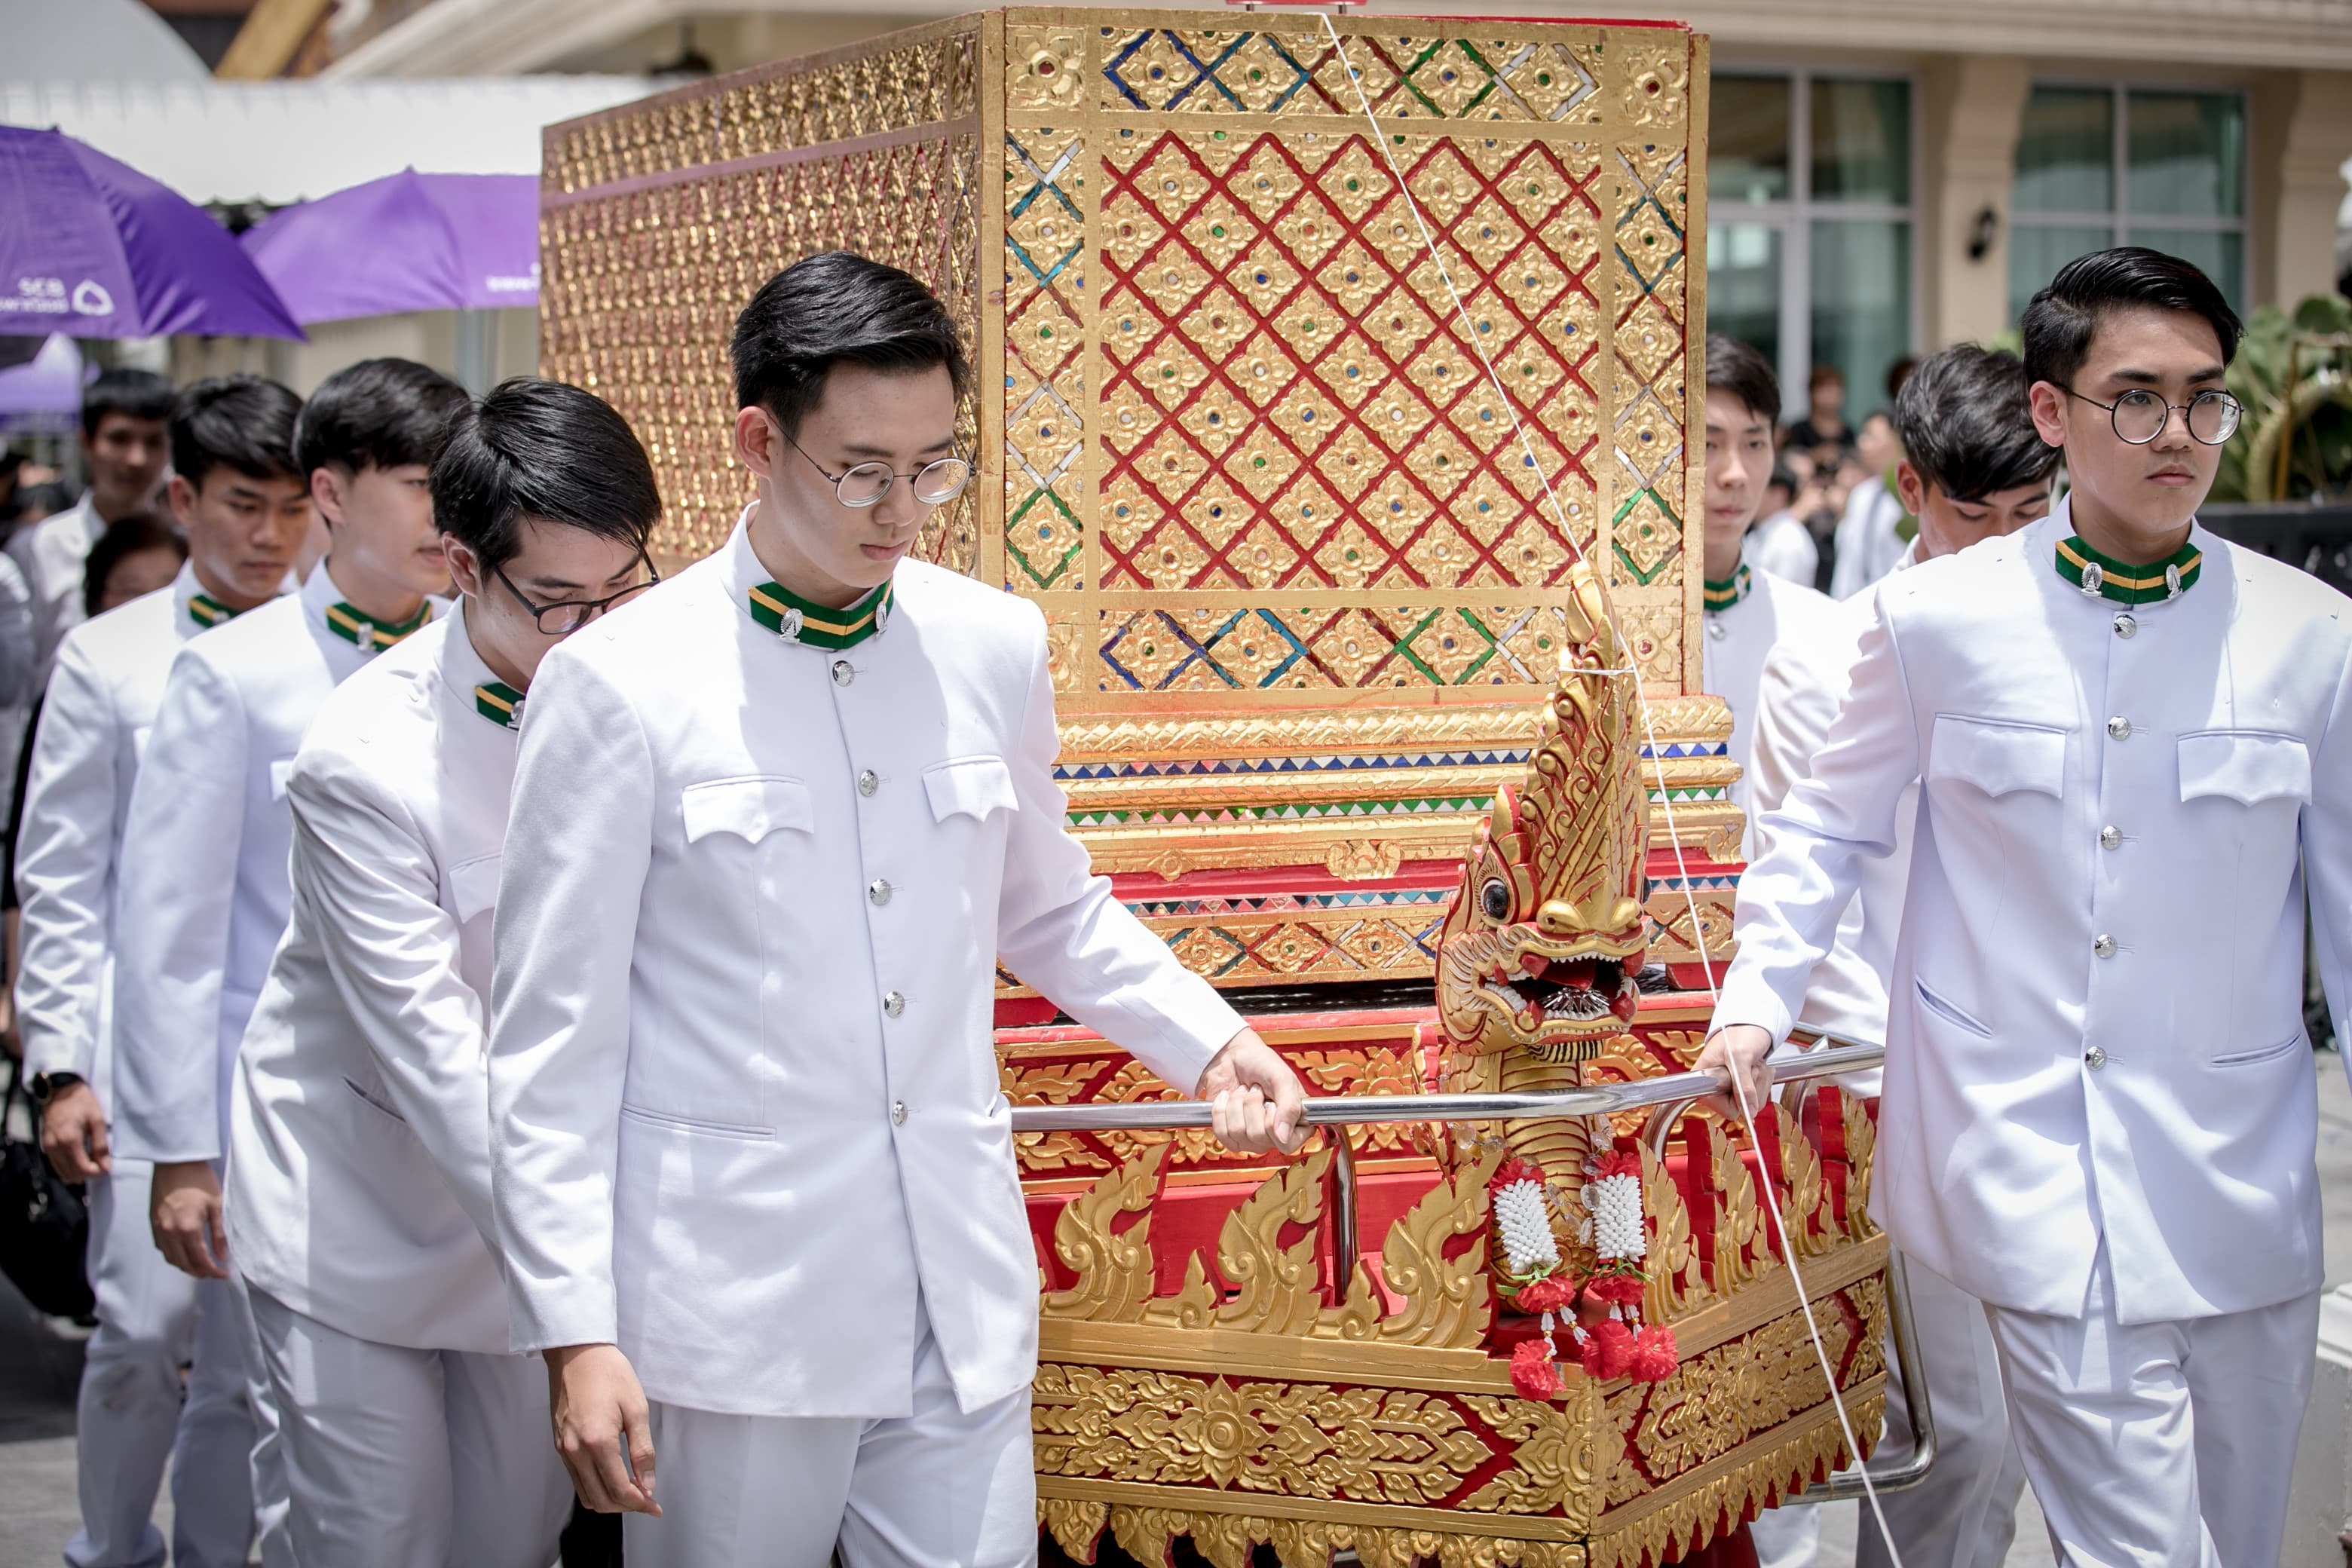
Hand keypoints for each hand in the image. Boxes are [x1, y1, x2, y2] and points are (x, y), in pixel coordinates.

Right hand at [39, 1080, 109, 1181]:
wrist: (60, 1091)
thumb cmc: (81, 1102)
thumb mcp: (97, 1120)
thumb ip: (101, 1145)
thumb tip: (106, 1166)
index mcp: (69, 1140)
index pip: (82, 1169)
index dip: (96, 1172)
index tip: (106, 1165)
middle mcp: (55, 1146)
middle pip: (72, 1174)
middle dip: (88, 1173)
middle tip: (100, 1162)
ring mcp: (48, 1147)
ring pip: (63, 1172)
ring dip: (78, 1172)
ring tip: (91, 1160)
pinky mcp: (45, 1145)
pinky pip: (56, 1165)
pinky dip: (68, 1167)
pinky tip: (79, 1160)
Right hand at [149, 1160, 228, 1278]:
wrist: (174, 1163)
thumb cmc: (199, 1180)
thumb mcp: (216, 1205)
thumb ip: (219, 1234)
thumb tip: (223, 1256)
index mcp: (188, 1229)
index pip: (201, 1260)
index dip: (213, 1271)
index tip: (224, 1275)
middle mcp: (170, 1233)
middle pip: (184, 1264)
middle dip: (200, 1272)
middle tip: (214, 1273)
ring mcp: (159, 1230)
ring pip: (171, 1259)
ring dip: (186, 1266)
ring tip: (201, 1267)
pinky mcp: (152, 1224)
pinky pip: (162, 1248)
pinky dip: (174, 1256)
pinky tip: (184, 1253)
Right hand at [546, 1343, 659, 1515]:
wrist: (576, 1352)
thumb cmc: (609, 1373)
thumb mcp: (637, 1408)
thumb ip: (642, 1450)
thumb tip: (648, 1484)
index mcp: (597, 1442)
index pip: (619, 1489)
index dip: (640, 1504)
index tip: (655, 1506)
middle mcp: (575, 1451)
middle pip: (600, 1499)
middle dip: (626, 1506)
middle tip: (647, 1499)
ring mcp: (564, 1450)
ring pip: (585, 1494)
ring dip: (610, 1500)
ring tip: (633, 1490)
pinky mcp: (559, 1445)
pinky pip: (576, 1479)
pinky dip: (595, 1487)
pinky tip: (613, 1477)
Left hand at [1195, 1027, 1307, 1155]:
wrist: (1232, 1055)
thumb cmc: (1262, 1063)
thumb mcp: (1282, 1078)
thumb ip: (1290, 1107)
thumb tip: (1284, 1137)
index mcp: (1295, 1123)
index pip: (1287, 1145)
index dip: (1274, 1124)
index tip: (1271, 1104)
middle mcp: (1275, 1135)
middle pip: (1258, 1138)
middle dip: (1252, 1105)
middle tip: (1255, 1090)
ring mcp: (1251, 1138)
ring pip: (1237, 1134)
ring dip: (1236, 1104)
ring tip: (1242, 1092)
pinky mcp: (1229, 1135)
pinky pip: (1221, 1133)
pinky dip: (1221, 1109)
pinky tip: (1228, 1098)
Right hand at [1695, 1025, 1776, 1122]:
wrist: (1750, 1024)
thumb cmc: (1739, 1033)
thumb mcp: (1740, 1056)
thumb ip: (1743, 1086)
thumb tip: (1749, 1112)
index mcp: (1703, 1082)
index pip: (1727, 1110)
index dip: (1740, 1098)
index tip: (1738, 1078)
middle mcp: (1713, 1088)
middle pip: (1743, 1107)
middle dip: (1754, 1085)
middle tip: (1748, 1065)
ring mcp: (1728, 1088)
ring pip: (1754, 1102)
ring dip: (1760, 1080)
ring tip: (1751, 1062)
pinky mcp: (1740, 1087)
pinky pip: (1759, 1095)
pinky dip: (1763, 1079)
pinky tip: (1755, 1066)